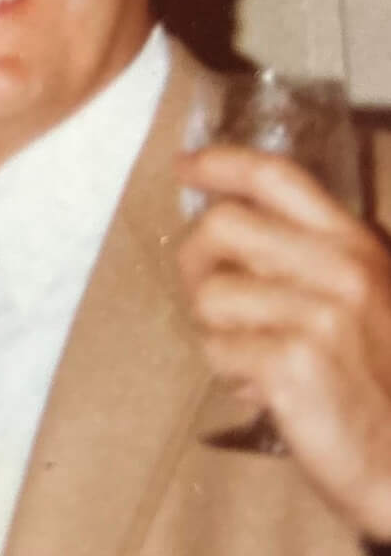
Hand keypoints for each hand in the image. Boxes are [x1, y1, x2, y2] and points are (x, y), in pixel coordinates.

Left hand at [177, 143, 390, 539]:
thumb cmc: (387, 384)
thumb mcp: (371, 303)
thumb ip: (311, 264)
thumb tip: (228, 234)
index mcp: (360, 248)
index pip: (278, 177)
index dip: (221, 163)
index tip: (185, 167)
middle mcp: (342, 271)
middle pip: (221, 226)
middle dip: (196, 259)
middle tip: (209, 295)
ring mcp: (319, 316)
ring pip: (210, 295)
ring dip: (218, 331)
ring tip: (258, 358)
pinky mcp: (292, 363)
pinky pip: (216, 350)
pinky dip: (230, 374)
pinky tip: (268, 392)